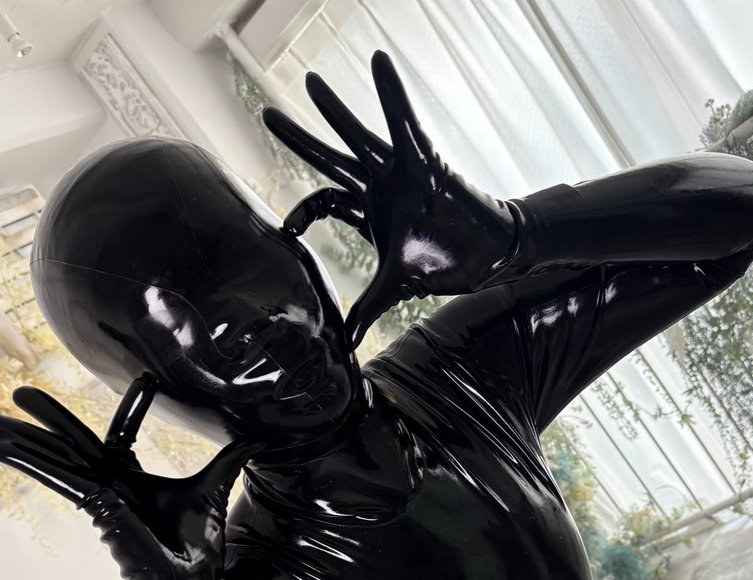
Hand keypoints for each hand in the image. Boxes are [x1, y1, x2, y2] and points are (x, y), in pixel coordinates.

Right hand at [0, 377, 249, 579]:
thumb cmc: (194, 550)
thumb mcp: (212, 490)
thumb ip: (227, 461)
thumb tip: (255, 437)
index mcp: (132, 480)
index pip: (123, 434)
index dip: (132, 406)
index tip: (146, 377)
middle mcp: (111, 486)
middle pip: (73, 444)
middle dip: (48, 419)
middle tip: (19, 391)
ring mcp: (100, 497)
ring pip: (54, 459)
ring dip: (18, 441)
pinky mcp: (95, 508)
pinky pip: (57, 477)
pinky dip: (29, 460)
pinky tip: (0, 444)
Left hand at [263, 50, 516, 348]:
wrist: (486, 255)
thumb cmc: (443, 263)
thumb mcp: (395, 287)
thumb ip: (367, 309)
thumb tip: (347, 343)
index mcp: (368, 211)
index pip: (325, 198)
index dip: (303, 210)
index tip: (289, 229)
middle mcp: (378, 186)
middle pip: (329, 158)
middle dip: (299, 138)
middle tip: (266, 115)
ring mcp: (399, 172)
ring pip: (358, 135)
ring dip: (334, 110)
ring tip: (310, 82)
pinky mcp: (424, 163)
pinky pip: (405, 121)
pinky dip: (392, 93)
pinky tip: (380, 62)